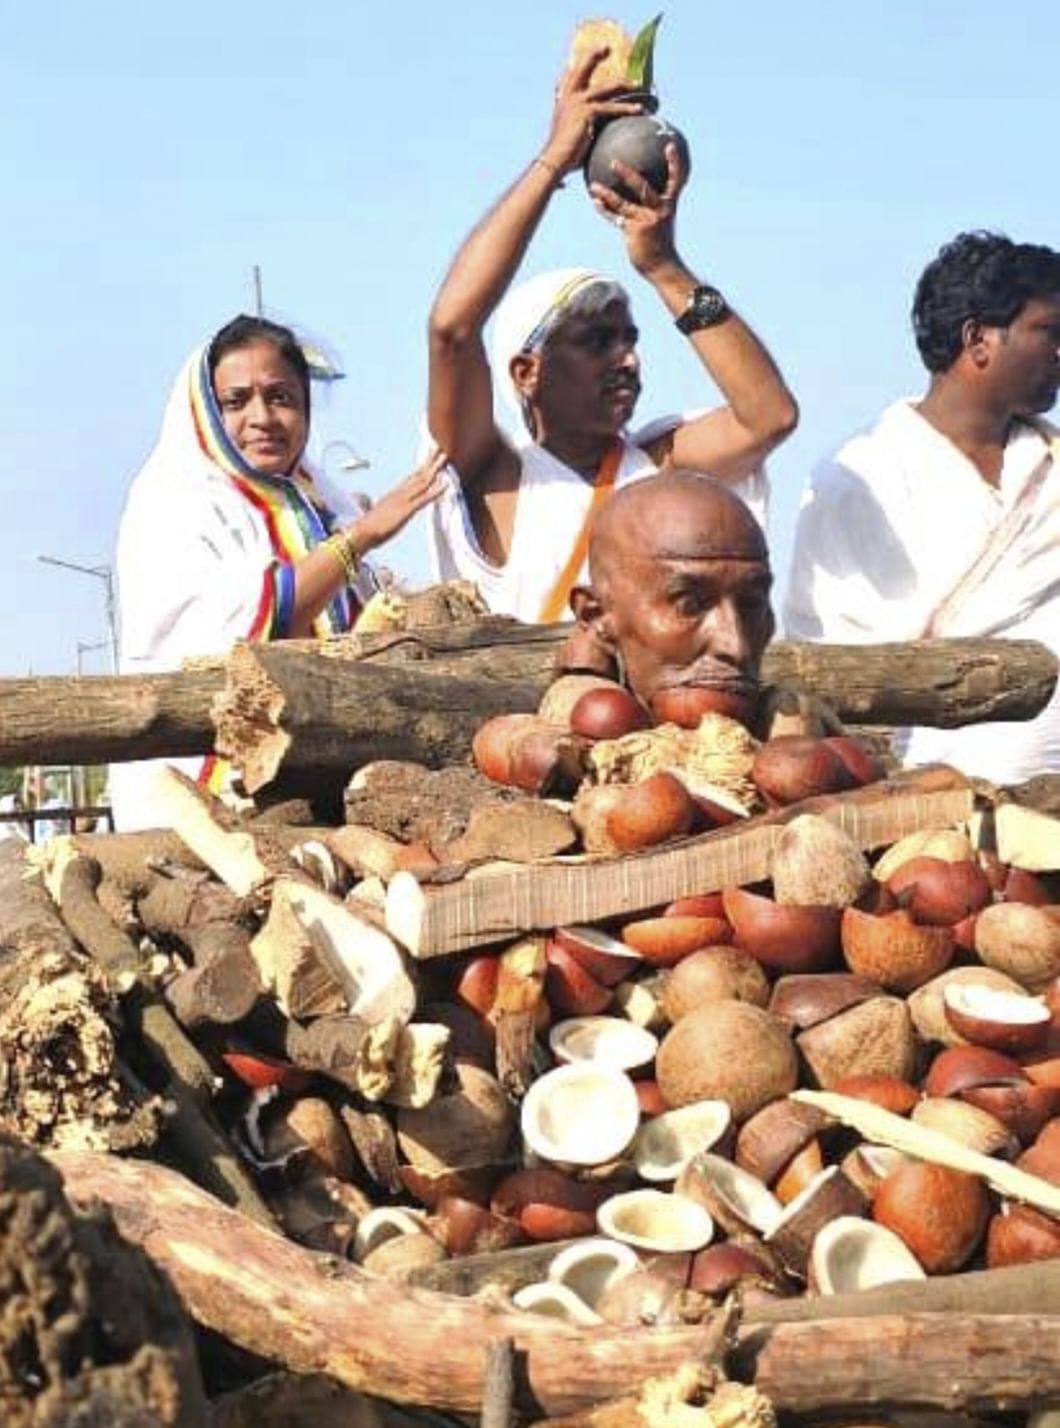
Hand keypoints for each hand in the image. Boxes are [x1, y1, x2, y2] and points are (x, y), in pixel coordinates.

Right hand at [348, 447, 448, 554]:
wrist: (360, 533)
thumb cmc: (366, 529)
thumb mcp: (374, 515)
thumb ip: (373, 507)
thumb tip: (368, 505)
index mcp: (393, 495)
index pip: (410, 478)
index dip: (421, 468)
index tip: (428, 459)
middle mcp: (399, 494)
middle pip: (418, 474)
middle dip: (429, 461)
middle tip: (439, 448)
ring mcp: (403, 500)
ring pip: (422, 480)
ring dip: (435, 468)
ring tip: (445, 456)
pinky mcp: (406, 510)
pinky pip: (425, 498)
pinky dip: (436, 491)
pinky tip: (446, 484)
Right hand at [539, 48, 644, 176]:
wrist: (555, 158)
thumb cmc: (563, 153)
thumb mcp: (569, 132)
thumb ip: (580, 123)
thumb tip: (590, 129)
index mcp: (562, 100)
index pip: (568, 75)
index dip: (576, 63)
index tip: (586, 54)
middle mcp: (568, 96)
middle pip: (582, 69)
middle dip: (594, 55)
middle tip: (607, 47)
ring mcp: (577, 102)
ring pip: (604, 87)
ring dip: (623, 84)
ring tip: (637, 84)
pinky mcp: (587, 111)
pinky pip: (611, 107)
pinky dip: (627, 108)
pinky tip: (639, 109)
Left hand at [589, 141, 686, 275]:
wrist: (661, 266)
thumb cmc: (660, 244)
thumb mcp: (660, 223)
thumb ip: (651, 207)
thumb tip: (640, 194)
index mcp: (669, 205)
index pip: (675, 179)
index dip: (673, 162)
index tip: (669, 144)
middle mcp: (659, 210)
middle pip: (642, 187)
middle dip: (627, 174)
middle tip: (612, 162)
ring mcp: (646, 221)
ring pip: (623, 204)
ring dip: (606, 194)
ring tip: (592, 185)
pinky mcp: (634, 232)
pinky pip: (616, 218)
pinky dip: (605, 210)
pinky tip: (595, 202)